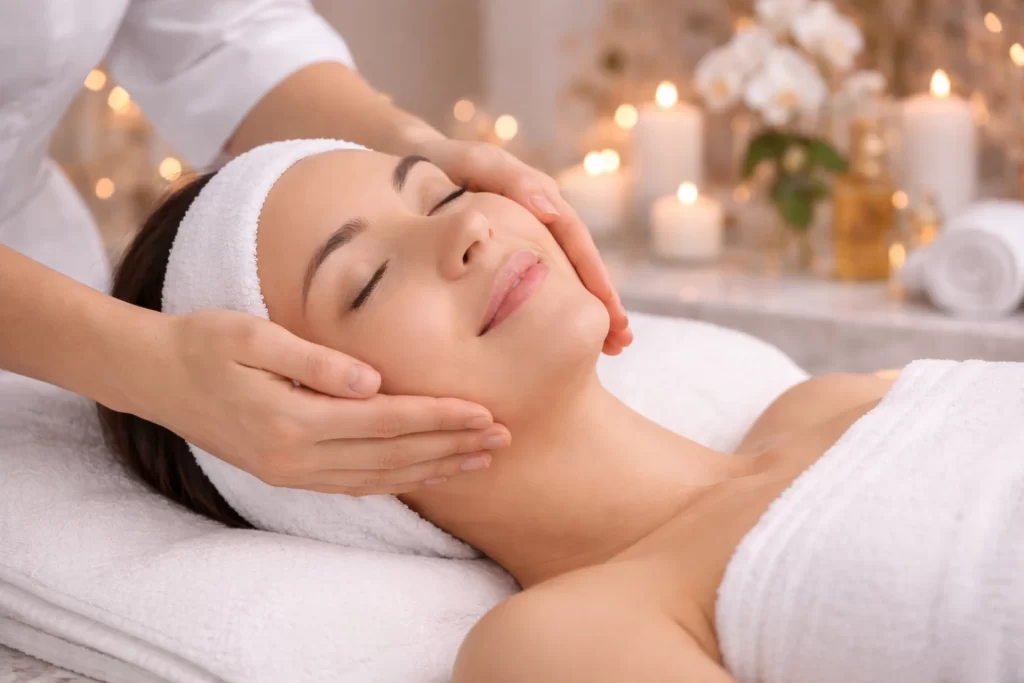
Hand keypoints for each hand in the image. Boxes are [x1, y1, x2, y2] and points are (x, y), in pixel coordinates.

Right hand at [130, 309, 508, 495]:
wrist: (154, 377)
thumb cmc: (206, 343)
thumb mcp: (253, 336)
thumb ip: (314, 361)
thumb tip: (371, 380)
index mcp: (293, 421)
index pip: (387, 422)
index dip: (439, 418)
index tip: (485, 412)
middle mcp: (296, 457)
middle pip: (393, 457)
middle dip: (451, 447)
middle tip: (504, 439)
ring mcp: (291, 472)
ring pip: (379, 478)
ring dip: (434, 469)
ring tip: (480, 460)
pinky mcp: (288, 474)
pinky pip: (355, 484)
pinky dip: (398, 480)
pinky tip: (428, 473)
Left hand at [413, 138, 632, 354]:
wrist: (411, 159)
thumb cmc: (438, 160)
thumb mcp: (471, 163)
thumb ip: (509, 180)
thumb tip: (551, 210)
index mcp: (534, 194)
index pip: (574, 239)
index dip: (593, 275)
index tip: (610, 310)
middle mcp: (540, 214)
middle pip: (579, 261)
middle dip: (602, 301)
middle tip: (621, 340)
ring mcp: (528, 233)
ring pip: (564, 275)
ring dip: (589, 309)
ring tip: (612, 347)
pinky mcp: (513, 249)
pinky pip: (543, 279)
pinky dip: (559, 305)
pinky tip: (568, 336)